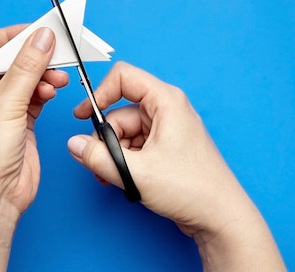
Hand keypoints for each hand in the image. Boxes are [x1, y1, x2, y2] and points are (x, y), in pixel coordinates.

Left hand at [0, 25, 67, 271]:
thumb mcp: (4, 105)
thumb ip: (27, 67)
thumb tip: (43, 36)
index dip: (13, 36)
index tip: (41, 29)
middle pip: (6, 59)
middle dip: (32, 56)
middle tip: (57, 49)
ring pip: (22, 75)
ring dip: (42, 73)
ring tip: (57, 77)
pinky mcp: (13, 118)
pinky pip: (32, 92)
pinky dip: (44, 89)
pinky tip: (53, 88)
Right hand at [68, 62, 285, 271]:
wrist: (220, 217)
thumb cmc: (193, 189)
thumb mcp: (137, 172)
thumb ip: (98, 157)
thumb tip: (74, 145)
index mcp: (166, 101)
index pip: (123, 77)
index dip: (99, 93)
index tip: (84, 115)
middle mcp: (167, 110)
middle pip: (119, 111)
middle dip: (106, 139)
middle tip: (102, 163)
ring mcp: (166, 130)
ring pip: (124, 132)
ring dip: (113, 155)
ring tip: (114, 178)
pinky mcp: (165, 148)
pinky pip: (134, 146)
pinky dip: (124, 162)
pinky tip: (124, 180)